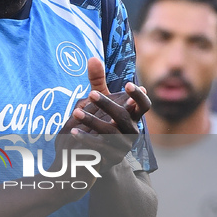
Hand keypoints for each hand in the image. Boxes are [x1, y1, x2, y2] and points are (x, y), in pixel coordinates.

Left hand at [57, 58, 149, 174]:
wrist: (102, 157)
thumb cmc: (104, 122)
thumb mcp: (102, 102)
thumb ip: (98, 81)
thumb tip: (92, 57)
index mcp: (134, 116)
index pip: (144, 105)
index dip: (138, 96)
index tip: (129, 84)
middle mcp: (133, 131)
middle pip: (123, 116)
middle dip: (107, 104)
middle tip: (91, 93)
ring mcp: (124, 146)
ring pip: (110, 132)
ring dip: (92, 121)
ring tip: (75, 112)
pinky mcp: (113, 158)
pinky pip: (100, 147)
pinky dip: (86, 139)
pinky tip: (72, 133)